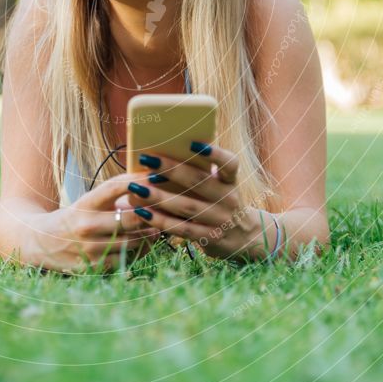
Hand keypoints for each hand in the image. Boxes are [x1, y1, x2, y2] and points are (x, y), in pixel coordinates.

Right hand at [35, 174, 161, 273]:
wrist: (41, 243)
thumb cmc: (75, 217)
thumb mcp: (89, 201)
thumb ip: (116, 196)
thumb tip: (152, 186)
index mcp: (85, 204)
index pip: (114, 187)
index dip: (138, 180)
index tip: (158, 175)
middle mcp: (86, 225)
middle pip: (132, 218)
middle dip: (152, 214)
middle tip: (165, 209)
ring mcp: (90, 249)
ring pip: (134, 241)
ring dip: (150, 234)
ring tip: (157, 227)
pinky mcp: (94, 267)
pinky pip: (127, 259)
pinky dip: (140, 251)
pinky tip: (143, 243)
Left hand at [123, 143, 272, 260]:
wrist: (246, 238)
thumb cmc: (222, 202)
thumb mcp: (221, 186)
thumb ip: (201, 172)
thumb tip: (164, 153)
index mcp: (231, 181)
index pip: (229, 163)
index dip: (214, 153)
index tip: (192, 142)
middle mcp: (229, 199)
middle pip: (198, 182)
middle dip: (170, 169)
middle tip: (146, 159)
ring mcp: (220, 220)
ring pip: (186, 207)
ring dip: (159, 197)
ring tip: (136, 188)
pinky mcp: (210, 239)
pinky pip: (182, 229)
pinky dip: (161, 220)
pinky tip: (142, 212)